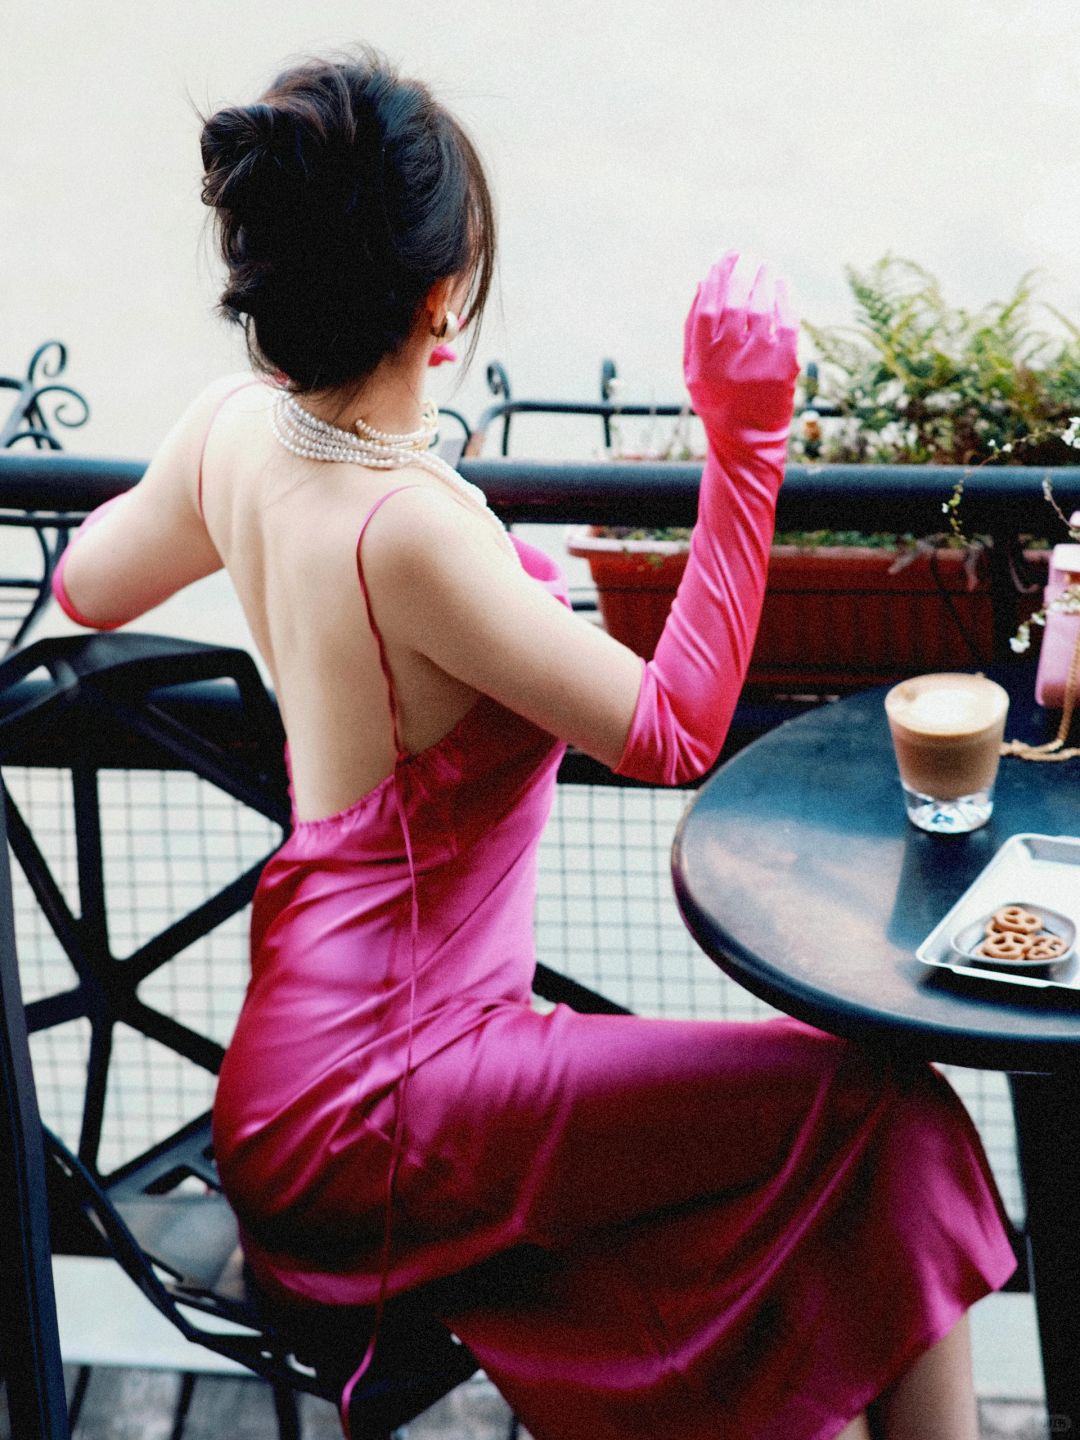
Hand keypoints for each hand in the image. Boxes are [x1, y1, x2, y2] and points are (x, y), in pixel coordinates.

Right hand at [683, 251, 798, 439]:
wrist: (747, 441)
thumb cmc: (717, 399)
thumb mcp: (694, 369)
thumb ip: (693, 328)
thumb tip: (704, 280)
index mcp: (703, 361)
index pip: (708, 307)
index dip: (716, 277)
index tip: (723, 256)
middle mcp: (729, 360)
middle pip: (735, 301)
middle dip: (741, 271)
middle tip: (747, 255)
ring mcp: (759, 363)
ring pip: (761, 307)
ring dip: (763, 279)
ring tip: (763, 265)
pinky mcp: (784, 366)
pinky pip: (786, 321)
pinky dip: (783, 298)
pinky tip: (780, 284)